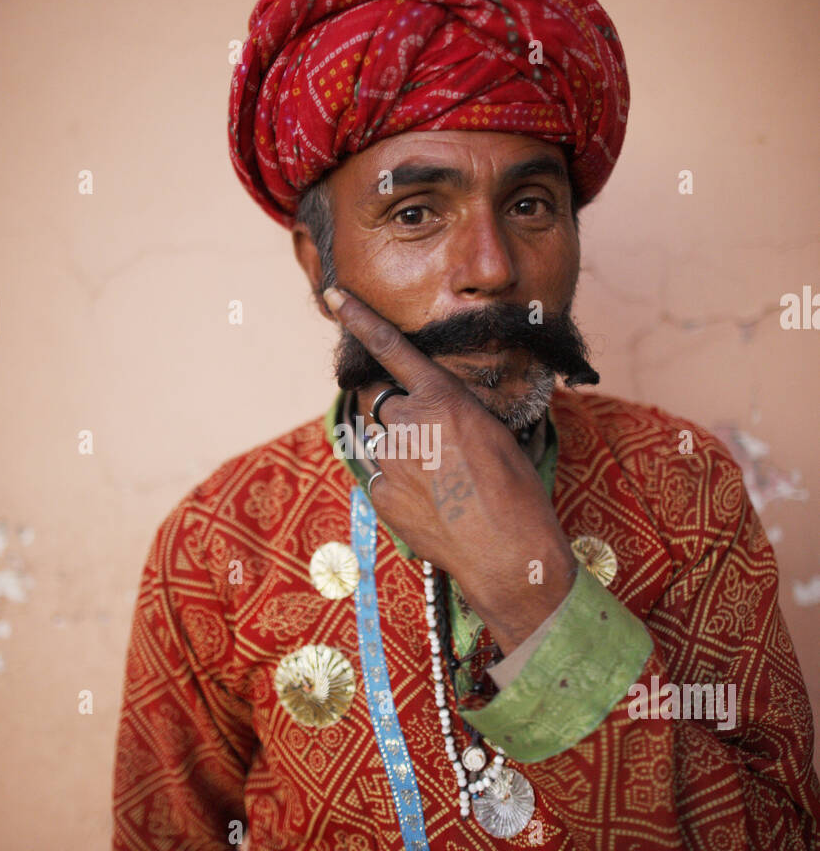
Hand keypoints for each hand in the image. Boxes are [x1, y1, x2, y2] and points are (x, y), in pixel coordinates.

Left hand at [324, 287, 576, 652]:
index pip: (392, 349)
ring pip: (385, 444)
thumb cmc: (516, 492)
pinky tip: (433, 505)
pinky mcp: (380, 494)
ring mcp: (390, 460)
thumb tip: (435, 417)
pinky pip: (382, 478)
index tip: (334, 296)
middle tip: (434, 447)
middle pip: (384, 404)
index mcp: (443, 398)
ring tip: (444, 485)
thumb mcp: (495, 433)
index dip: (359, 319)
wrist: (509, 554)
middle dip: (400, 415)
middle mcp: (408, 423)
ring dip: (405, 454)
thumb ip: (454, 413)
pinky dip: (402, 487)